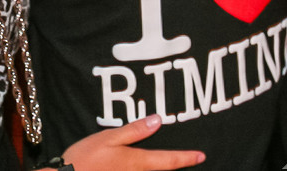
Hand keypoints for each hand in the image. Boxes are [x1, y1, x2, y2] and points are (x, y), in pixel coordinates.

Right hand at [60, 115, 204, 169]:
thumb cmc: (84, 159)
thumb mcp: (109, 138)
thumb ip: (134, 130)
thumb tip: (158, 121)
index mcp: (136, 162)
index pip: (168, 161)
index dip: (186, 158)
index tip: (202, 156)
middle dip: (174, 166)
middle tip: (189, 159)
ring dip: (159, 170)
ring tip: (167, 162)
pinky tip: (140, 168)